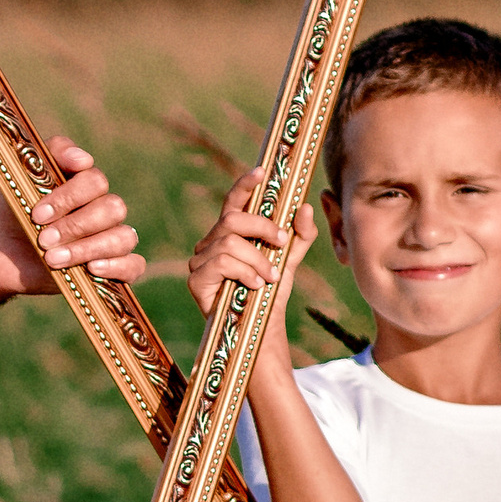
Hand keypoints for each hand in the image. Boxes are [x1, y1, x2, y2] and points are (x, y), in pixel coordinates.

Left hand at [0, 137, 145, 300]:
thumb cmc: (8, 209)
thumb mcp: (19, 176)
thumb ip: (51, 154)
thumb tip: (84, 159)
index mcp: (83, 183)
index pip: (94, 181)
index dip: (69, 197)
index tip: (37, 214)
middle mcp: (101, 209)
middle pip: (113, 208)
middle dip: (76, 226)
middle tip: (43, 240)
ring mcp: (108, 238)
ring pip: (123, 237)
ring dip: (88, 248)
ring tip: (53, 259)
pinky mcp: (110, 268)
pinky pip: (134, 265)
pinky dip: (118, 267)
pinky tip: (91, 269)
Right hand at [188, 172, 319, 370]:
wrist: (261, 329)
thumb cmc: (270, 292)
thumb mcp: (290, 260)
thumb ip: (300, 235)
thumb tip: (305, 207)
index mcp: (230, 233)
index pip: (233, 201)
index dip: (244, 184)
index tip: (262, 172)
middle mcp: (210, 243)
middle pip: (231, 218)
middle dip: (261, 226)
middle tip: (281, 242)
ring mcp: (199, 261)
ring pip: (229, 242)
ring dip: (257, 258)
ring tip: (270, 276)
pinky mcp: (196, 280)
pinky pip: (221, 263)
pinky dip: (245, 271)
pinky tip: (256, 285)